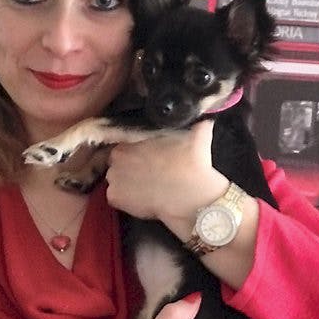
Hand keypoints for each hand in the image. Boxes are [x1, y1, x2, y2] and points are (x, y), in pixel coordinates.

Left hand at [104, 120, 226, 224]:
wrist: (193, 198)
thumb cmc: (192, 165)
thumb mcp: (196, 137)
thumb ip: (194, 126)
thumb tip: (205, 119)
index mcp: (129, 142)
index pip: (124, 145)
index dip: (135, 153)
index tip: (146, 159)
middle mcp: (115, 160)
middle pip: (118, 162)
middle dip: (129, 167)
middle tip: (148, 173)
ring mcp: (113, 181)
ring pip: (116, 180)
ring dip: (127, 182)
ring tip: (146, 187)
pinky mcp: (115, 199)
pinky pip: (116, 198)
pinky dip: (126, 199)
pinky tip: (142, 198)